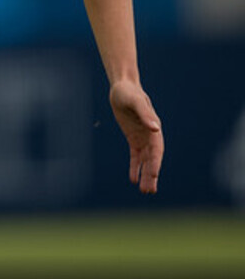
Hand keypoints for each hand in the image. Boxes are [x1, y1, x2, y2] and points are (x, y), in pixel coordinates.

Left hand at [109, 79, 162, 193]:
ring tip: (144, 191)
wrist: (122, 88)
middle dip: (152, 174)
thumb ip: (145, 114)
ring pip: (145, 161)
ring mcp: (142, 138)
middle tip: (150, 191)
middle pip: (152, 159)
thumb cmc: (129, 93)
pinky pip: (135, 156)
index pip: (157, 150)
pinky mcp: (133, 139)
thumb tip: (156, 128)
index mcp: (154, 129)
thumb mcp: (136, 102)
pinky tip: (133, 179)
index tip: (154, 176)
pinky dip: (134, 167)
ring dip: (145, 174)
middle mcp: (150, 136)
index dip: (156, 163)